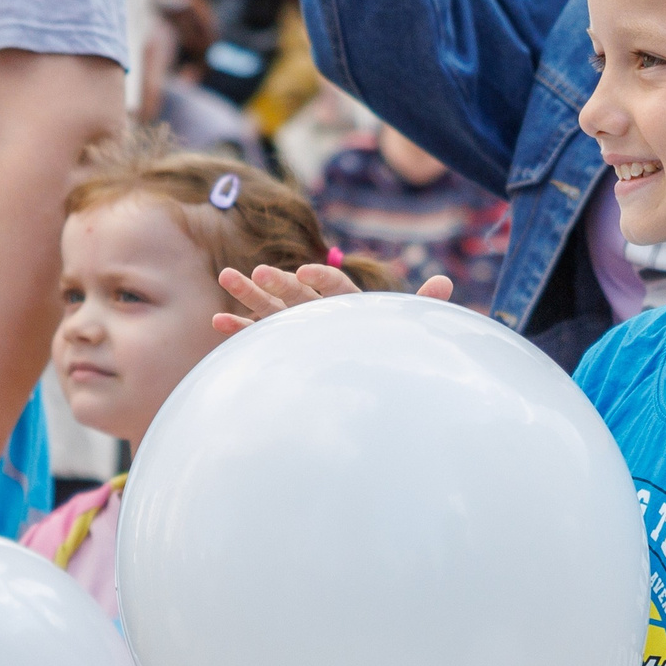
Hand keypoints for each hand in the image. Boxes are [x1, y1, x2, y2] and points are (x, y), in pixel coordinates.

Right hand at [212, 262, 453, 333]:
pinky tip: (218, 322)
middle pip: (298, 293)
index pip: (338, 287)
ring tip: (225, 276)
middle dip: (277, 282)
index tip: (307, 274)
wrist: (373, 393)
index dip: (323, 278)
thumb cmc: (390, 355)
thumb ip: (422, 307)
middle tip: (257, 272)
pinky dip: (239, 329)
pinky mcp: (280, 345)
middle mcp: (321, 313)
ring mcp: (297, 328)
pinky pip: (257, 336)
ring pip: (271, 308)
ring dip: (248, 294)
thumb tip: (447, 281)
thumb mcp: (406, 332)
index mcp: (351, 305)